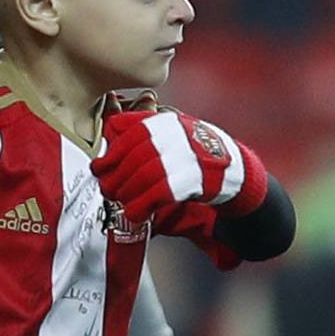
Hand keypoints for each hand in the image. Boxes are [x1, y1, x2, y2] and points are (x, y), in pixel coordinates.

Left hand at [94, 108, 267, 226]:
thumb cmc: (197, 154)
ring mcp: (184, 156)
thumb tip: (110, 133)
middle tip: (108, 189)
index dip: (109, 153)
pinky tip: (134, 213)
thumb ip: (146, 131)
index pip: (126, 132)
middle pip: (131, 157)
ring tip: (120, 201)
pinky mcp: (191, 180)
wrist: (235, 170)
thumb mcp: (174, 132)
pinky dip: (140, 206)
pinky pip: (157, 194)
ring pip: (141, 176)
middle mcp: (174, 135)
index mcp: (166, 122)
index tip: (99, 168)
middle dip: (114, 177)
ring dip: (125, 193)